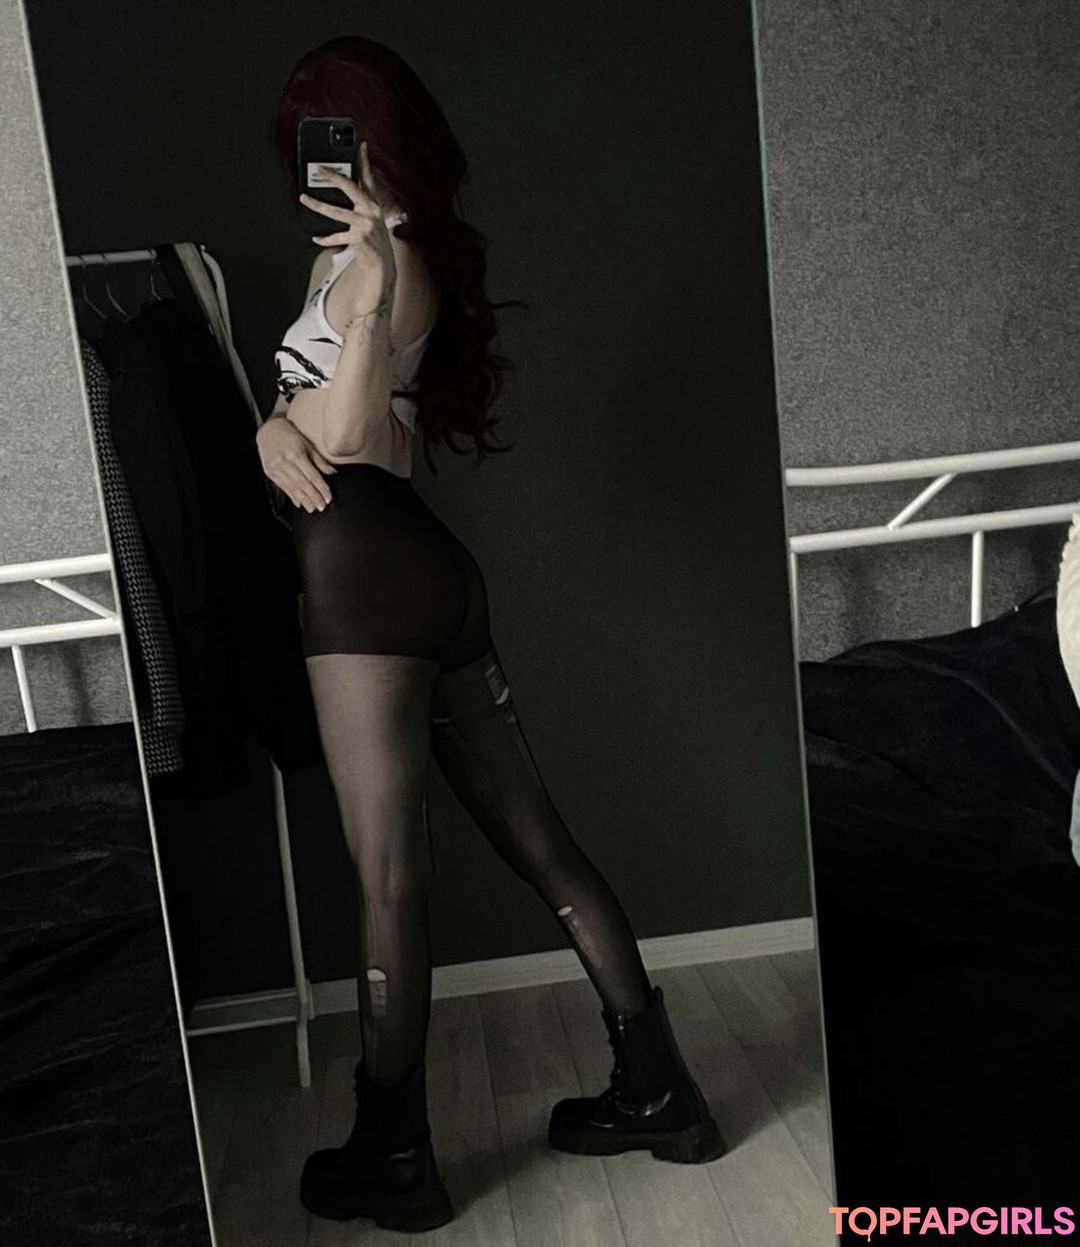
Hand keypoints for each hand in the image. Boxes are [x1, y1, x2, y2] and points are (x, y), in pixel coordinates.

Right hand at [256, 412, 336, 512]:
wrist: (268, 430)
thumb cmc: (289, 435)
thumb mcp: (307, 444)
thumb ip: (319, 460)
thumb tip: (332, 472)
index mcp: (296, 454)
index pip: (312, 476)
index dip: (321, 488)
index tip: (328, 498)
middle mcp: (285, 462)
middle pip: (303, 484)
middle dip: (314, 497)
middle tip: (322, 507)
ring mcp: (276, 468)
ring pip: (293, 488)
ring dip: (304, 500)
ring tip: (312, 508)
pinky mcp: (270, 472)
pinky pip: (283, 487)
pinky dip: (292, 496)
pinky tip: (299, 503)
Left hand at [299, 142, 396, 304]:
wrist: (383, 266)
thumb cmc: (374, 242)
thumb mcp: (371, 221)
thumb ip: (359, 207)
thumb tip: (336, 195)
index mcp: (375, 205)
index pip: (369, 179)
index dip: (365, 161)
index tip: (360, 145)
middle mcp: (371, 212)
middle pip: (350, 188)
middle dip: (333, 176)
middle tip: (318, 169)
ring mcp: (365, 225)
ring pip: (336, 212)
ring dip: (317, 205)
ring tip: (303, 198)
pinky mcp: (358, 239)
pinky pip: (335, 236)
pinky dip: (325, 238)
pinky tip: (316, 237)